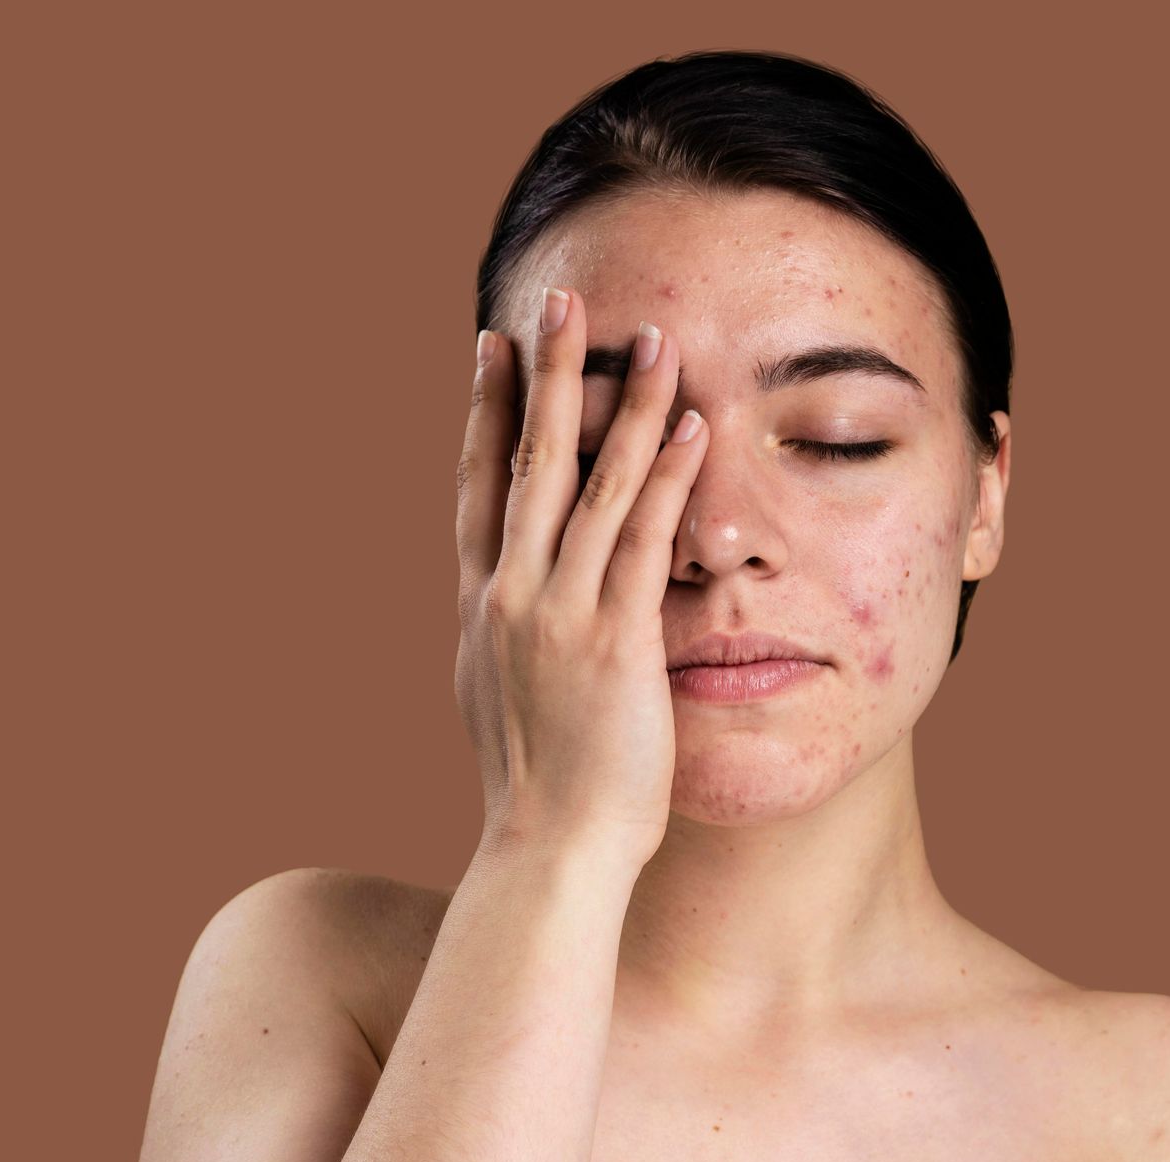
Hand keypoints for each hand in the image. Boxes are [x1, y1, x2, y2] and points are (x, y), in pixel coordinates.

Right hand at [453, 285, 707, 868]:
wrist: (547, 853)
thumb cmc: (536, 794)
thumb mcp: (500, 701)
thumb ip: (507, 642)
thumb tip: (510, 613)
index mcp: (479, 608)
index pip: (478, 486)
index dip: (484, 410)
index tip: (491, 347)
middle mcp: (508, 596)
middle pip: (526, 461)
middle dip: (544, 375)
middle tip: (560, 300)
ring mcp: (557, 613)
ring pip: (590, 484)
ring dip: (622, 403)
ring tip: (651, 335)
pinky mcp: (613, 639)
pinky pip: (643, 536)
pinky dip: (666, 474)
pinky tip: (691, 423)